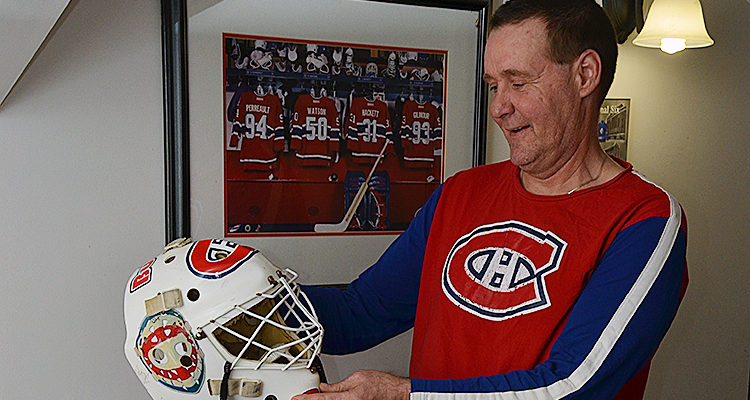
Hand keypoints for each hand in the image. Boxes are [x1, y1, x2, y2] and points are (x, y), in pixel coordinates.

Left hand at [292, 369, 409, 399]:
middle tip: (301, 398)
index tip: (297, 399)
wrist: (395, 393)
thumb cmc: (382, 385)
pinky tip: (326, 397)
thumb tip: (325, 388)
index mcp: (349, 397)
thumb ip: (339, 385)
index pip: (323, 399)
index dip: (307, 399)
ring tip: (313, 396)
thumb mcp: (358, 378)